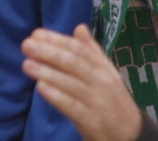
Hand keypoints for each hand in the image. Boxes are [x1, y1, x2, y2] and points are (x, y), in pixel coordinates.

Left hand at [21, 25, 143, 140]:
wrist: (131, 133)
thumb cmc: (113, 99)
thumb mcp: (107, 73)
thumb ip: (91, 51)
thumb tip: (79, 27)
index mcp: (102, 68)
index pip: (78, 50)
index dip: (57, 40)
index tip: (36, 33)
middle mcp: (100, 81)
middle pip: (72, 63)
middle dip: (48, 52)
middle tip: (26, 45)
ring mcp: (96, 101)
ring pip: (70, 83)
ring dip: (47, 72)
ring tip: (26, 64)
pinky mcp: (91, 120)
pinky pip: (72, 106)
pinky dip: (56, 96)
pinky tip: (40, 87)